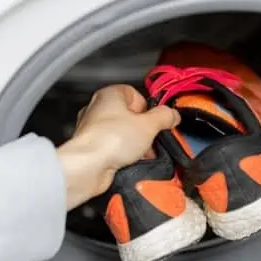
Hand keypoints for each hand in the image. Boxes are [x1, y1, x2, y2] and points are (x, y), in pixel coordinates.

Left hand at [57, 85, 179, 209]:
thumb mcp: (149, 125)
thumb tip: (172, 114)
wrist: (89, 166)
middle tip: (151, 140)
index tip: (157, 121)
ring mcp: (94, 129)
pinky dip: (124, 156)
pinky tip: (129, 162)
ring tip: (140, 154)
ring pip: (123, 134)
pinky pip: (115, 149)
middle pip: (130, 117)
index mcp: (110, 94)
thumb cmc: (109, 140)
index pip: (136, 95)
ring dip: (136, 146)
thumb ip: (164, 117)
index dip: (149, 109)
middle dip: (144, 131)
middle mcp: (98, 109)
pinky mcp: (93, 148)